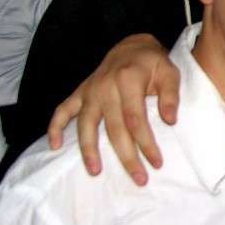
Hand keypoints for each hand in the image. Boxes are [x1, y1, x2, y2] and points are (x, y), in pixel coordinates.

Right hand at [46, 33, 179, 185]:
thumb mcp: (170, 72)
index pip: (136, 119)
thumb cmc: (153, 63)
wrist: (132, 46)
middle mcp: (105, 86)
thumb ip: (171, 95)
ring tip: (95, 172)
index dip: (146, 144)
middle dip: (126, 156)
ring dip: (89, 150)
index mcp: (128, 79)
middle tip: (139, 179)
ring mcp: (90, 90)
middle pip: (114, 128)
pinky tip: (53, 146)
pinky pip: (63, 110)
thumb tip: (170, 120)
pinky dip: (55, 127)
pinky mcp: (80, 92)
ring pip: (86, 124)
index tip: (156, 163)